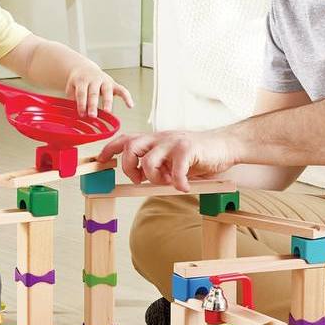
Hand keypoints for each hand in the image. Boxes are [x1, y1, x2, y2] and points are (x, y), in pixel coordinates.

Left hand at [65, 64, 133, 116]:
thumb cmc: (78, 82)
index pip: (82, 93)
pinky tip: (130, 105)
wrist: (84, 69)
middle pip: (94, 92)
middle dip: (93, 105)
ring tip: (107, 112)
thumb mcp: (71, 88)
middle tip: (92, 115)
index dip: (81, 104)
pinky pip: (122, 90)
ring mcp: (105, 81)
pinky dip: (127, 97)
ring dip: (107, 102)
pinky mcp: (113, 84)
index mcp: (82, 80)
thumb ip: (73, 99)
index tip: (81, 114)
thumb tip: (74, 115)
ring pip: (107, 91)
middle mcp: (94, 79)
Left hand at [97, 129, 236, 192]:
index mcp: (154, 140)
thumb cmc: (196, 154)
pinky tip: (184, 186)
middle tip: (140, 180)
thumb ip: (155, 164)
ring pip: (149, 160)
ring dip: (154, 178)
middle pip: (130, 147)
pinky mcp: (188, 149)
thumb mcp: (170, 157)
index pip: (125, 139)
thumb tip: (139, 178)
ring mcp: (173, 142)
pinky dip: (178, 183)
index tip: (100, 161)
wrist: (224, 144)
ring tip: (167, 182)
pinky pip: (175, 169)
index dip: (109, 149)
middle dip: (129, 168)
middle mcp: (160, 138)